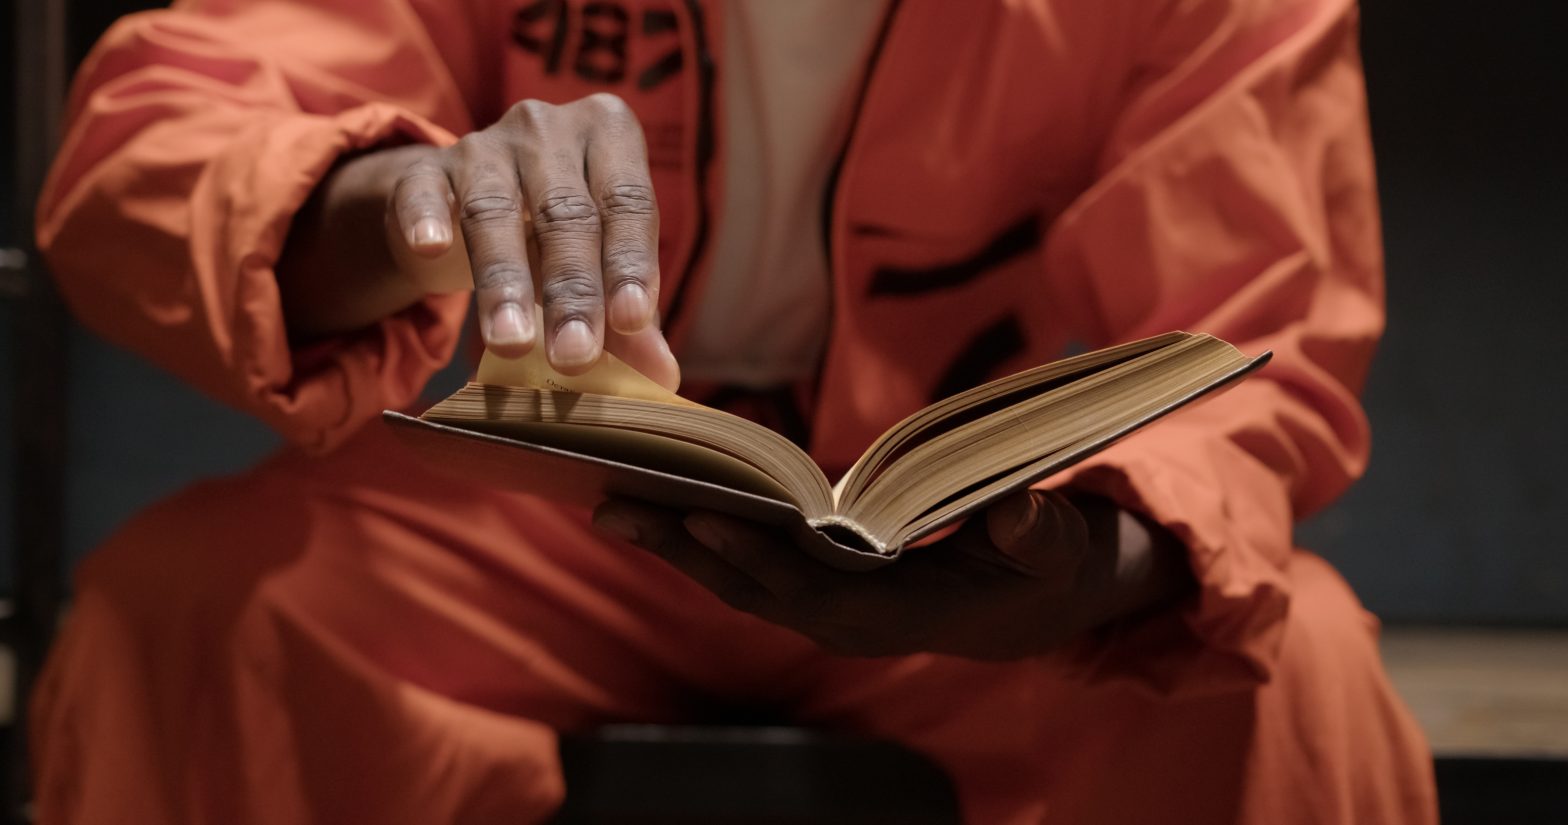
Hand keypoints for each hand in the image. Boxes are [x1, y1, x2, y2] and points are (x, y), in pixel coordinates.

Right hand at [278, 94, 677, 387]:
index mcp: (609, 135)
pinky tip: (431, 250)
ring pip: (495, 211)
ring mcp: (482, 144)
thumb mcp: (595, 270)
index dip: (630, 263)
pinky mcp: (423, 168)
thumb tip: (661, 376)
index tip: (631, 321)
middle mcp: (548, 128)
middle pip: (566, 213)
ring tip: (512, 343)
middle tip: (572, 356)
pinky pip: (422, 192)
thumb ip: (628, 320)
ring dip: (504, 281)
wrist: (456, 209)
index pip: (628, 202)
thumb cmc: (549, 238)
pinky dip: (427, 220)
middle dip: (571, 292)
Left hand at [592, 490, 1194, 659]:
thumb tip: (1017, 511)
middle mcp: (851, 620)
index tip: (704, 519)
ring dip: (676, 547)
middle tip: (615, 506)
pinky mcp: (819, 590)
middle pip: (755, 590)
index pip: (816, 592)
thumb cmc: (1046, 570)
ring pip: (740, 583)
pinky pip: (749, 569)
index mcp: (902, 614)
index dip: (760, 560)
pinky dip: (701, 542)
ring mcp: (829, 609)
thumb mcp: (1059, 551)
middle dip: (685, 551)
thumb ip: (1039, 534)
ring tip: (612, 505)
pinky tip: (658, 509)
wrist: (1032, 608)